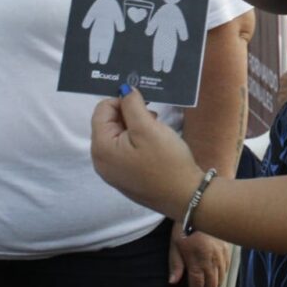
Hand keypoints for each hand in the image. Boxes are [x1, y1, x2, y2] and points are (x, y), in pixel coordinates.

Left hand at [90, 87, 203, 218]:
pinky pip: (124, 151)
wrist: (185, 196)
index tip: (145, 102)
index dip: (122, 101)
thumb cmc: (166, 161)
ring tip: (156, 129)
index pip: (101, 110)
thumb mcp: (148, 127)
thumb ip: (132, 104)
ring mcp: (112, 172)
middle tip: (153, 116)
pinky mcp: (125, 178)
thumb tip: (124, 89)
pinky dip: (137, 141)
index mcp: (101, 148)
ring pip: (118, 136)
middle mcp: (100, 161)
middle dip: (129, 114)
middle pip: (108, 123)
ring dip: (135, 126)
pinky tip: (155, 144)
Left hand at [168, 221, 229, 286]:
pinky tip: (216, 280)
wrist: (200, 205)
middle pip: (211, 286)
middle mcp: (212, 259)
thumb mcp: (175, 243)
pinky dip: (221, 278)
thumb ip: (175, 264)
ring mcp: (221, 254)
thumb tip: (173, 282)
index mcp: (198, 259)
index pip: (197, 286)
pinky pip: (226, 269)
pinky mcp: (227, 248)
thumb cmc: (184, 223)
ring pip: (221, 279)